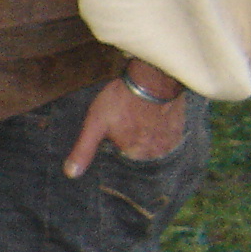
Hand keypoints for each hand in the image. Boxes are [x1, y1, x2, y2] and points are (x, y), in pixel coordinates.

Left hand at [65, 67, 185, 177]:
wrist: (152, 78)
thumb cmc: (121, 100)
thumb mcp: (95, 124)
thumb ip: (84, 150)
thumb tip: (71, 173)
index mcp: (135, 155)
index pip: (122, 155)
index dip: (116, 138)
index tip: (117, 123)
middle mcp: (156, 153)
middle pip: (139, 149)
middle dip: (132, 135)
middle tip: (129, 115)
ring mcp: (171, 140)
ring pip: (153, 141)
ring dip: (148, 131)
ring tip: (140, 113)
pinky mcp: (179, 127)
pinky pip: (166, 132)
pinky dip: (160, 125)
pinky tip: (153, 112)